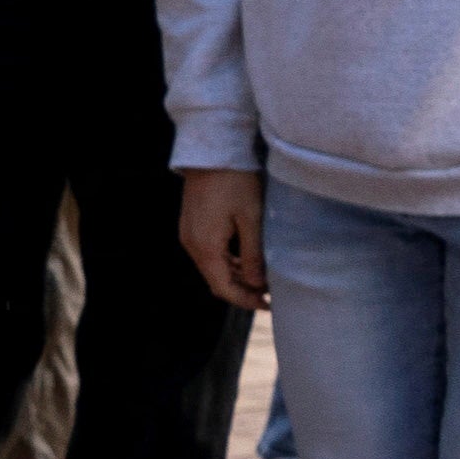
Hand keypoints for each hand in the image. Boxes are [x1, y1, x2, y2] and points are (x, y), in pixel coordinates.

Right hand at [179, 168, 269, 314]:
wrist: (211, 152)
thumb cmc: (235, 181)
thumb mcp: (252, 218)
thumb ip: (254, 254)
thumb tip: (259, 284)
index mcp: (205, 246)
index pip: (223, 287)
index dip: (245, 301)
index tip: (268, 306)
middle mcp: (191, 244)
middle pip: (216, 280)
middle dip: (242, 291)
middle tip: (270, 296)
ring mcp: (189, 234)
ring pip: (213, 268)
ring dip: (236, 277)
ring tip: (263, 280)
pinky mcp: (192, 226)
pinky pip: (209, 253)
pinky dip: (228, 262)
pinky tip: (247, 261)